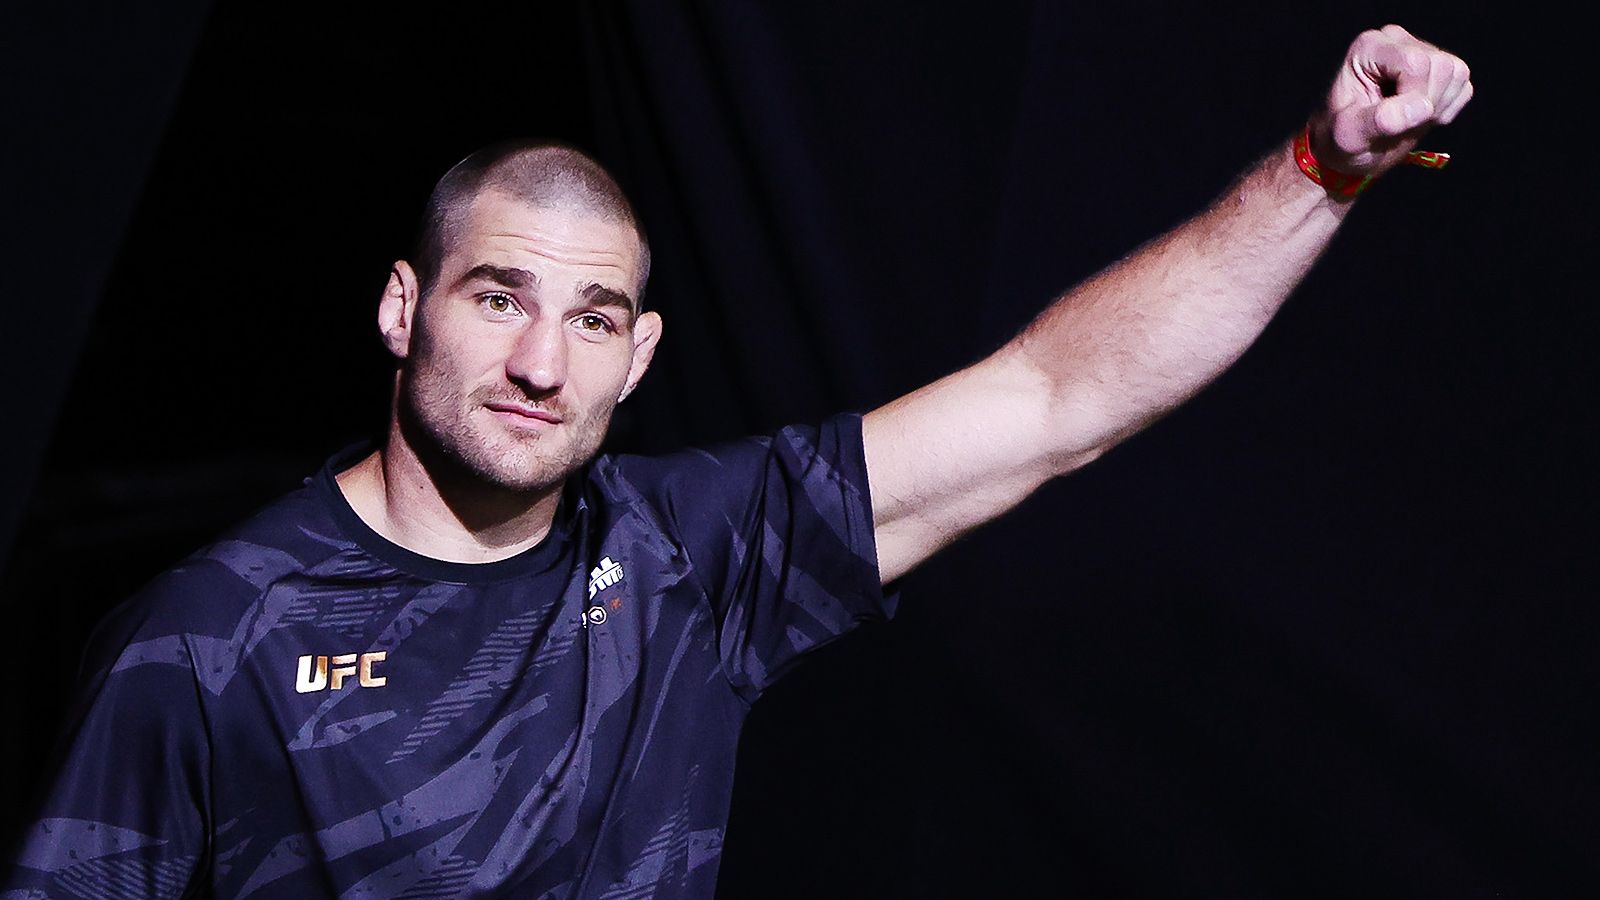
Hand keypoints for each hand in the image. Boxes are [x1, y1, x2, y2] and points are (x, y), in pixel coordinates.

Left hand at [1315, 24, 1472, 176]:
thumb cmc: (1342, 140)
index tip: (1390, 118)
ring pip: (1457, 73)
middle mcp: (1396, 40)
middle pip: (1440, 66)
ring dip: (1437, 107)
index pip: (1415, 63)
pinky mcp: (1440, 69)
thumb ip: (1380, 120)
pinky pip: (1464, 87)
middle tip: (1397, 122)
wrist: (1352, 149)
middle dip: (1426, 104)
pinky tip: (1419, 116)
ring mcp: (1422, 50)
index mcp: (1370, 46)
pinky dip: (1446, 110)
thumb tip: (1420, 108)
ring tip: (1406, 119)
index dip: (1412, 97)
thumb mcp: (1349, 136)